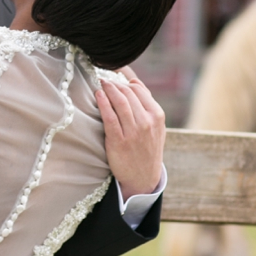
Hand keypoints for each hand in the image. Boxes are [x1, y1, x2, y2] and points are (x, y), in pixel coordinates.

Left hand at [95, 67, 165, 201]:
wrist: (143, 178)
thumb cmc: (147, 148)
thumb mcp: (155, 126)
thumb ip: (146, 104)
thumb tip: (133, 81)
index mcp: (157, 116)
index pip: (139, 89)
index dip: (125, 81)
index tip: (114, 77)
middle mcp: (147, 122)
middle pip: (128, 93)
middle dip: (114, 83)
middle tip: (104, 78)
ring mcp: (133, 132)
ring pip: (119, 102)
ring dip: (108, 89)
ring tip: (100, 83)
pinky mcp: (118, 142)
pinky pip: (109, 117)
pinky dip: (103, 103)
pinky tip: (98, 95)